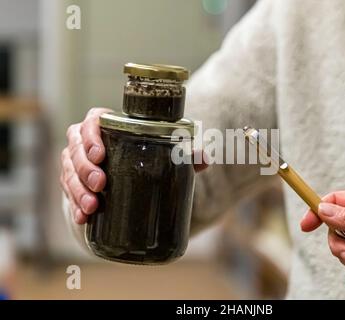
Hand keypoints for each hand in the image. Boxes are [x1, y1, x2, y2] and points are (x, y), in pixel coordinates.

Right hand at [60, 108, 208, 224]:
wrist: (133, 177)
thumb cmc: (146, 157)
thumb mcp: (164, 153)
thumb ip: (184, 153)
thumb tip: (203, 158)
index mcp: (107, 126)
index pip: (92, 121)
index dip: (91, 136)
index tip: (100, 154)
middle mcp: (86, 142)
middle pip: (76, 149)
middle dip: (85, 168)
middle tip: (101, 184)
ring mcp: (77, 163)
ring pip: (69, 172)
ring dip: (78, 190)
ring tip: (92, 206)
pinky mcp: (74, 183)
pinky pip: (68, 193)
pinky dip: (74, 207)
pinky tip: (83, 218)